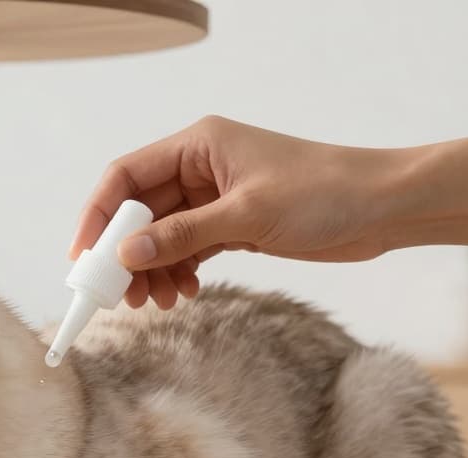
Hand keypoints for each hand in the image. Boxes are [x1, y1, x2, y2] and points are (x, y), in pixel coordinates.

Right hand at [69, 116, 398, 308]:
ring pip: (162, 235)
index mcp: (198, 144)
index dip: (98, 215)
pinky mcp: (233, 224)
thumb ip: (183, 235)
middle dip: (125, 253)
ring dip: (152, 269)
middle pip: (139, 211)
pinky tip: (183, 293)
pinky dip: (178, 271)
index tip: (83, 258)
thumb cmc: (324, 194)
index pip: (126, 176)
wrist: (384, 208)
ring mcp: (216, 197)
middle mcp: (200, 166)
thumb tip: (127, 253)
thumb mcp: (246, 215)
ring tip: (156, 303)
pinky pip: (188, 249)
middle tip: (118, 295)